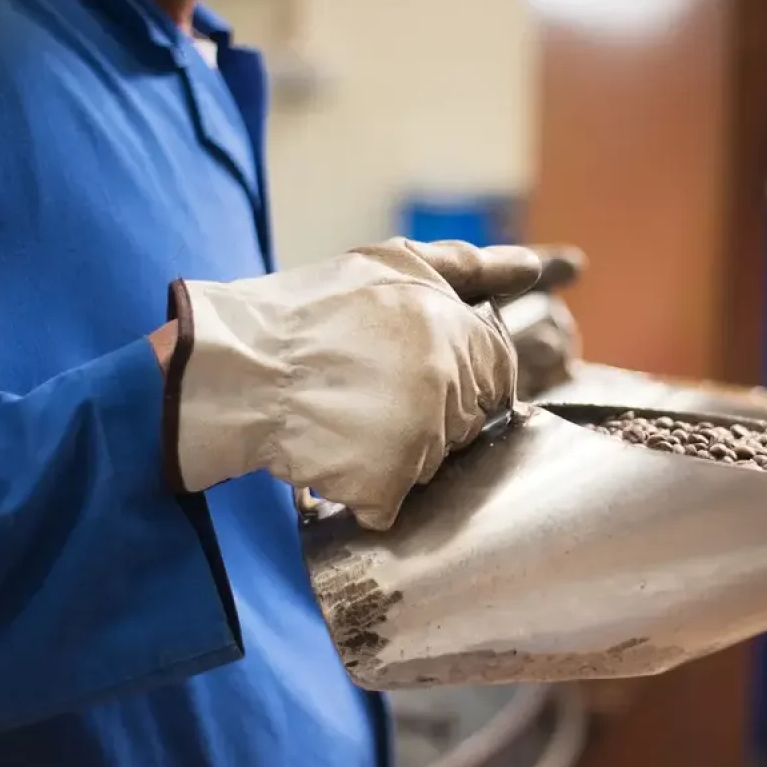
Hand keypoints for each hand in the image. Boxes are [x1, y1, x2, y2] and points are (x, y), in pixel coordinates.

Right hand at [159, 238, 540, 529]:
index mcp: (460, 338)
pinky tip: (335, 455)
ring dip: (399, 451)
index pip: (497, 374)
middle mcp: (449, 388)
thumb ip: (472, 268)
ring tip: (347, 417)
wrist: (233, 367)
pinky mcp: (386, 483)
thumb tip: (534, 269)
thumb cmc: (310, 311)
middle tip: (371, 392)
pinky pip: (393, 501)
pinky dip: (367, 490)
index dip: (462, 375)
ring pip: (433, 463)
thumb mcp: (393, 265)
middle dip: (432, 413)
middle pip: (468, 422)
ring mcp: (420, 439)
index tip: (415, 371)